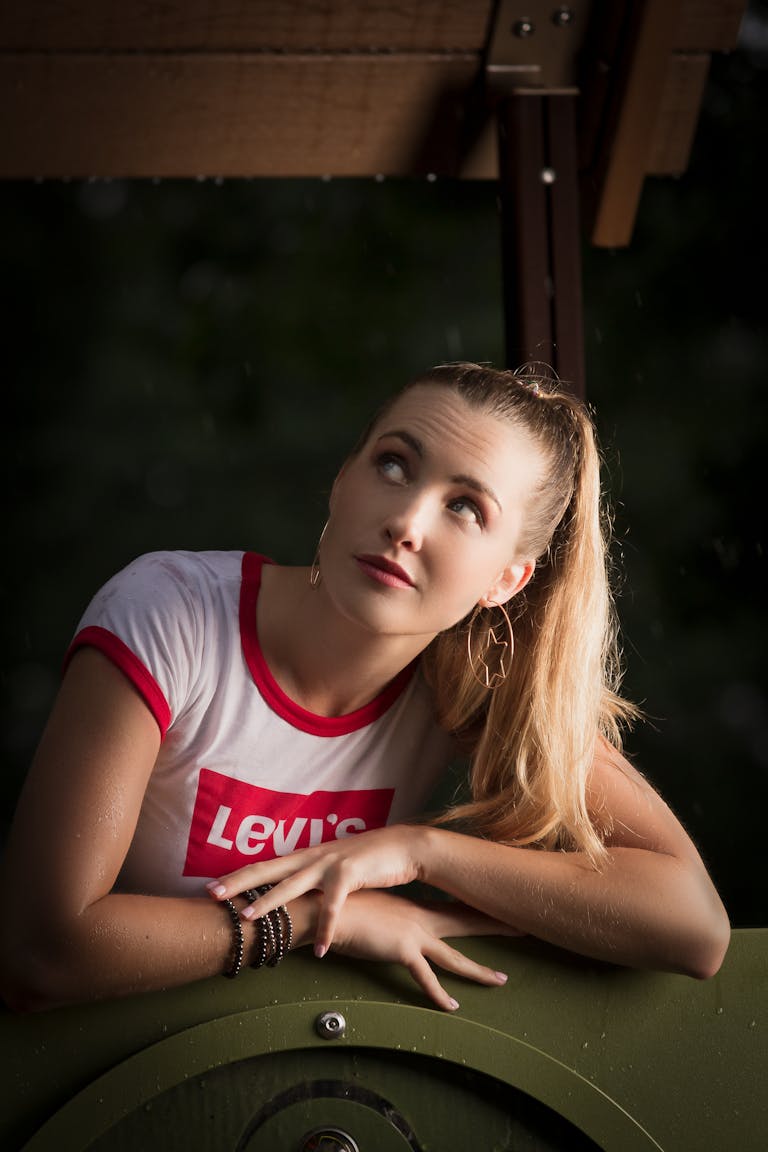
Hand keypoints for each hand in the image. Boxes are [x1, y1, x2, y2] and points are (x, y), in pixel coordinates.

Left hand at [207, 824, 423, 955]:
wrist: (405, 847)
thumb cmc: (369, 860)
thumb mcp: (335, 870)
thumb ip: (315, 881)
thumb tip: (295, 898)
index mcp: (306, 856)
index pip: (265, 866)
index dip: (238, 876)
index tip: (211, 886)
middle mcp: (312, 856)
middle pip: (267, 869)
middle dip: (237, 882)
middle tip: (210, 894)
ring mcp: (330, 863)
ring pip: (291, 884)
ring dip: (267, 902)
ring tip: (247, 918)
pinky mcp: (351, 873)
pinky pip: (333, 906)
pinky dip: (325, 928)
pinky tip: (318, 950)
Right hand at [332, 890, 516, 1010]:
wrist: (327, 909)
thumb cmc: (343, 908)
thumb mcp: (373, 908)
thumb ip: (387, 916)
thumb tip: (388, 922)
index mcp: (415, 907)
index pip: (456, 907)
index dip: (478, 908)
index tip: (499, 905)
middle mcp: (421, 918)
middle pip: (467, 923)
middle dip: (495, 925)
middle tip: (523, 927)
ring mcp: (415, 934)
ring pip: (455, 957)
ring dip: (479, 970)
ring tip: (501, 980)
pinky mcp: (404, 949)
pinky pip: (427, 978)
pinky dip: (439, 995)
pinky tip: (452, 1007)